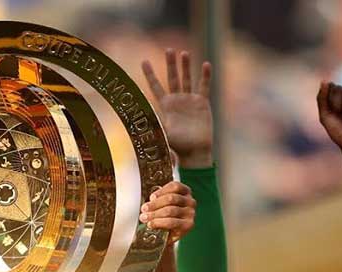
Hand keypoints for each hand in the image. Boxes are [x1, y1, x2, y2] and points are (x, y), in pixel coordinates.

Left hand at [139, 181, 194, 243]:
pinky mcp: (188, 225)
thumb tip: (149, 202)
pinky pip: (172, 222)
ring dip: (155, 214)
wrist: (169, 235)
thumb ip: (158, 199)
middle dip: (155, 204)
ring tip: (145, 217)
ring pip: (170, 210)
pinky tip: (151, 224)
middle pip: (171, 198)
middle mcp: (190, 201)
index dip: (161, 191)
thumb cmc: (165, 216)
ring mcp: (191, 213)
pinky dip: (159, 223)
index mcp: (185, 192)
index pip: (175, 187)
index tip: (151, 197)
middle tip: (144, 209)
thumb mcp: (162, 204)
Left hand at [141, 49, 213, 168]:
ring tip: (183, 53)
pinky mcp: (202, 103)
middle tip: (168, 50)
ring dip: (186, 66)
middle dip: (170, 64)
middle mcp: (177, 101)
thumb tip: (137, 118)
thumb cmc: (178, 146)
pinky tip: (205, 64)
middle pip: (172, 78)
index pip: (155, 86)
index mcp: (165, 106)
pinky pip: (204, 86)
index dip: (150, 74)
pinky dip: (205, 76)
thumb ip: (152, 123)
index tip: (144, 61)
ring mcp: (190, 101)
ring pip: (187, 79)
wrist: (195, 152)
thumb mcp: (162, 132)